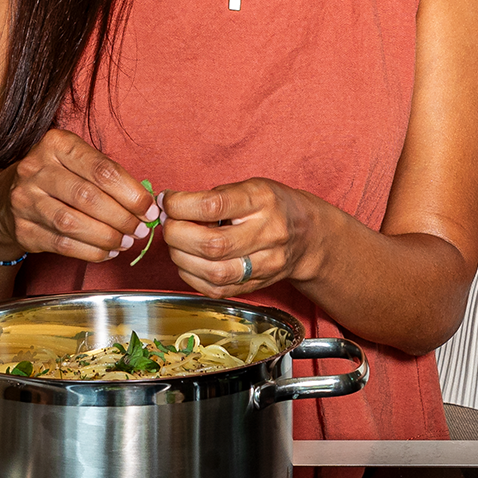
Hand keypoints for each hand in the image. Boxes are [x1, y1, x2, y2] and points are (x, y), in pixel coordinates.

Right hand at [0, 129, 160, 262]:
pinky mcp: (22, 229)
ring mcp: (24, 200)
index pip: (102, 170)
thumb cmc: (55, 177)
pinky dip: (90, 251)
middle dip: (122, 217)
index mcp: (56, 144)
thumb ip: (108, 176)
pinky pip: (62, 244)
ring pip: (73, 223)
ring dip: (107, 236)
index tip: (149, 208)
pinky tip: (107, 251)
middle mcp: (36, 169)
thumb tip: (146, 202)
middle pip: (89, 197)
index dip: (132, 193)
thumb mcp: (75, 162)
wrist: (5, 199)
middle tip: (140, 229)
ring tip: (126, 241)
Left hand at [160, 178, 321, 298]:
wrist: (309, 236)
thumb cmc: (273, 206)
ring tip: (177, 244)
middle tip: (169, 225)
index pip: (214, 206)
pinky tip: (189, 262)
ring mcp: (265, 264)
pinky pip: (216, 289)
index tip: (168, 201)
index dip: (181, 205)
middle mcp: (267, 234)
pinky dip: (192, 277)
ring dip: (182, 258)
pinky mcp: (256, 285)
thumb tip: (170, 207)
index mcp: (262, 201)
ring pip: (214, 272)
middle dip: (177, 235)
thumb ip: (214, 197)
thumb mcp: (250, 188)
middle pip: (212, 244)